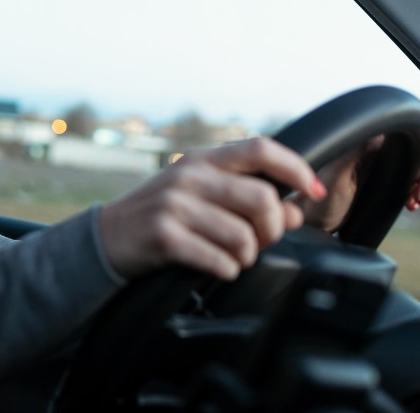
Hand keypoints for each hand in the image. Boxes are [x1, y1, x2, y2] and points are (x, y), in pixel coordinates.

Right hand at [97, 138, 324, 281]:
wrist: (106, 237)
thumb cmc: (161, 215)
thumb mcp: (200, 195)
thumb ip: (245, 198)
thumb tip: (294, 210)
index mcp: (203, 160)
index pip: (261, 149)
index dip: (297, 168)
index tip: (314, 191)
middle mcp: (189, 176)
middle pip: (262, 199)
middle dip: (274, 230)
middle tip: (263, 242)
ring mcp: (174, 205)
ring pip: (244, 236)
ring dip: (249, 256)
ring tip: (236, 258)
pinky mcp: (163, 235)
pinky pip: (218, 260)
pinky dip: (227, 270)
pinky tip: (218, 268)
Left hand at [296, 134, 419, 231]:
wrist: (311, 222)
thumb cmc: (316, 197)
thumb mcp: (336, 174)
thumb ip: (356, 153)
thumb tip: (380, 135)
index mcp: (362, 144)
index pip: (397, 132)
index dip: (419, 132)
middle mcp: (373, 154)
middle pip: (413, 150)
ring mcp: (379, 171)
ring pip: (414, 170)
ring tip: (419, 202)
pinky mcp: (382, 189)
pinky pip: (408, 187)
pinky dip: (416, 194)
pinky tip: (414, 206)